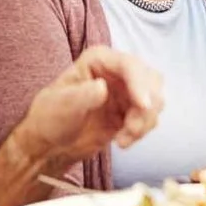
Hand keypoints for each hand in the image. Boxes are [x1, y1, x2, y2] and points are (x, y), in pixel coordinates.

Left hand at [16, 46, 162, 162]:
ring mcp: (126, 92)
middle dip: (147, 106)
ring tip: (123, 139)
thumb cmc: (50, 118)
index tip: (143, 106)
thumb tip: (103, 87)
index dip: (140, 83)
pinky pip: (149, 118)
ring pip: (155, 100)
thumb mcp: (61, 105)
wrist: (51, 145)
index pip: (129, 65)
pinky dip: (142, 131)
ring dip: (145, 121)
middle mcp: (117, 72)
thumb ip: (82, 95)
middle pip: (150, 80)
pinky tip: (122, 142)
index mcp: (99, 60)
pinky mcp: (131, 112)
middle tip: (131, 128)